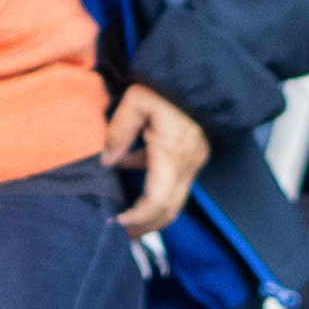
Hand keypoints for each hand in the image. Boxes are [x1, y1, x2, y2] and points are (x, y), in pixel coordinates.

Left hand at [104, 85, 204, 237]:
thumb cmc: (168, 85)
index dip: (138, 218)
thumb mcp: (137, 101)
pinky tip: (129, 169)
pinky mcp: (193, 156)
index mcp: (172, 155)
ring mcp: (192, 162)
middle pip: (169, 210)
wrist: (202, 74)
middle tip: (121, 234)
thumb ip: (118, 132)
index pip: (158, 201)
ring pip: (174, 200)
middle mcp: (186, 165)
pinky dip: (155, 189)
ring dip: (150, 212)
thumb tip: (106, 160)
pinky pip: (174, 183)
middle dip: (146, 226)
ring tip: (125, 216)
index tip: (118, 222)